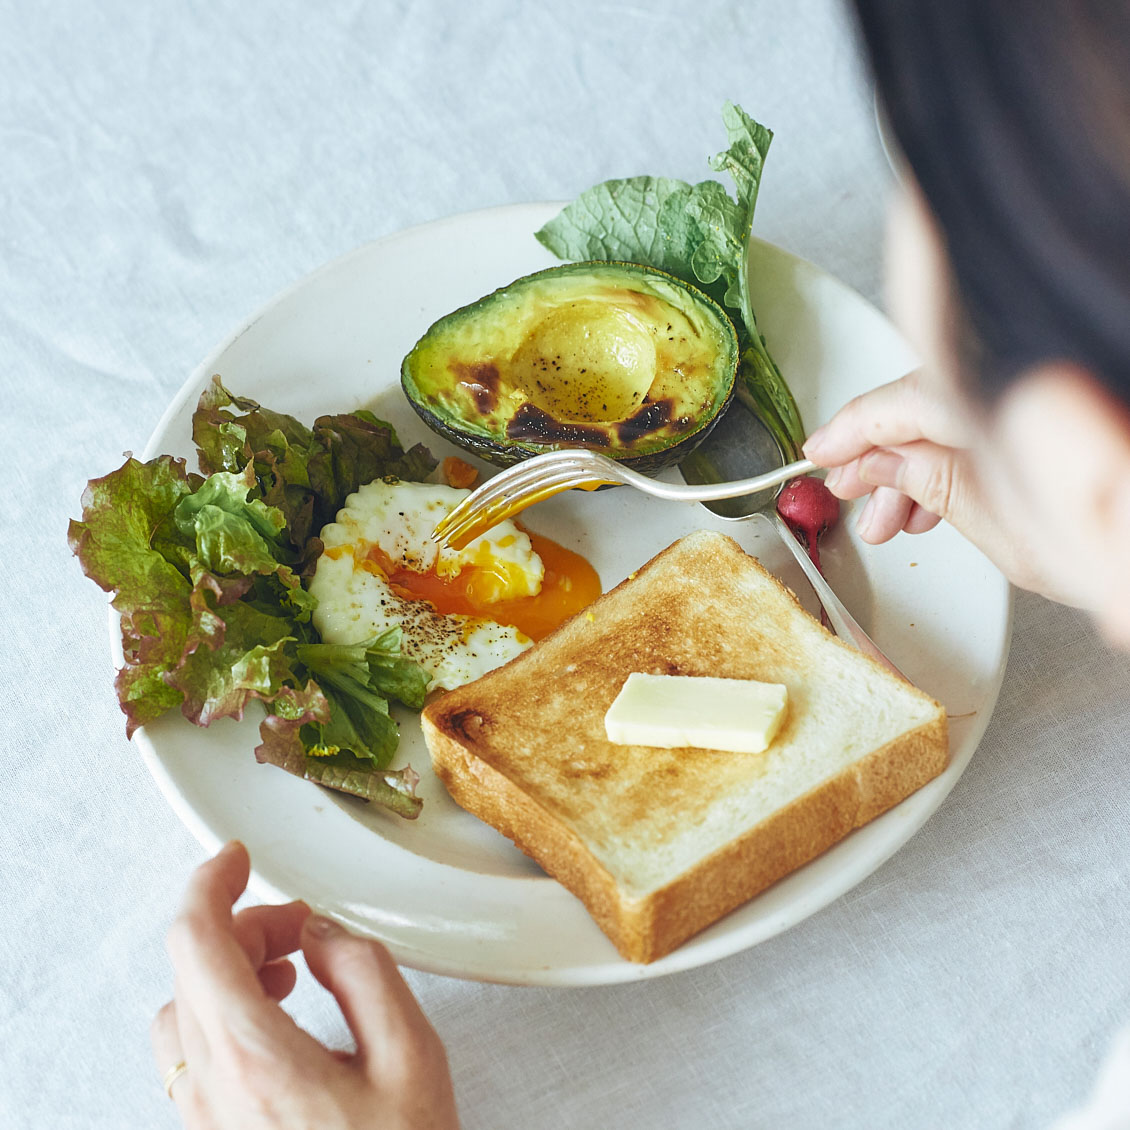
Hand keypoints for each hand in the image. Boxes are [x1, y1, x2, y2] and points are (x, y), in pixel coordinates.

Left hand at [151, 842, 459, 1128]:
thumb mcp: (411, 1057)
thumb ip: (364, 972)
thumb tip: (322, 932)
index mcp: (256, 1059)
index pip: (196, 939)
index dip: (210, 881)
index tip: (235, 856)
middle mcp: (212, 1091)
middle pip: (193, 969)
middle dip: (244, 926)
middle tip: (299, 924)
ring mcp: (203, 1121)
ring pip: (185, 1011)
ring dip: (230, 971)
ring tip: (289, 969)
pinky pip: (193, 1053)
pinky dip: (225, 1011)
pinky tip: (275, 1017)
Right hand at [802, 370, 1056, 598]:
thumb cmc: (1107, 551)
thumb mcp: (1001, 527)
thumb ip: (936, 483)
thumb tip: (885, 464)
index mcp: (1012, 407)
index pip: (910, 398)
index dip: (855, 426)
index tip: (821, 450)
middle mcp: (1031, 393)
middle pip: (931, 402)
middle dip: (881, 452)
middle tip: (847, 489)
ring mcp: (1045, 404)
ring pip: (955, 420)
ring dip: (912, 468)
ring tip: (886, 520)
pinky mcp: (1057, 428)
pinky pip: (986, 431)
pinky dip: (950, 466)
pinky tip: (929, 506)